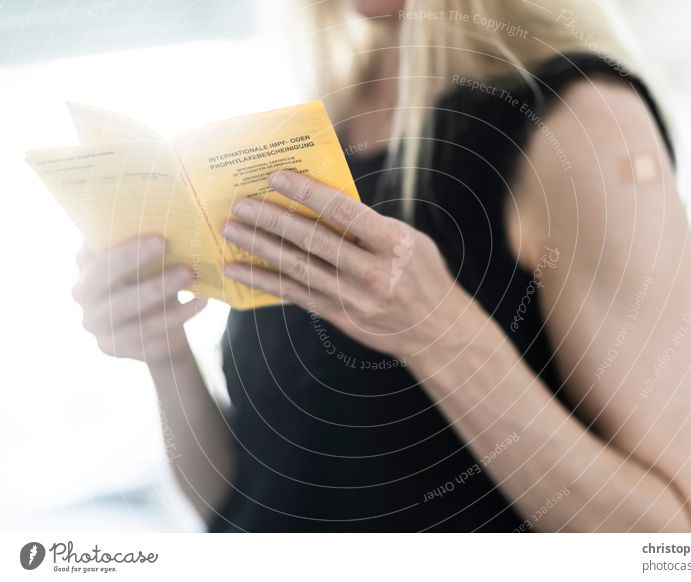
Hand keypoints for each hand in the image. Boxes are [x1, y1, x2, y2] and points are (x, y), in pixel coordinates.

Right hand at [72, 235, 206, 366]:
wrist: (156, 328)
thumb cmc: (144, 283)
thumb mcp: (138, 265)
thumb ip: (137, 247)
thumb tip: (162, 217)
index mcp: (85, 280)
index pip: (100, 265)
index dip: (129, 254)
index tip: (161, 240)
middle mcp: (87, 309)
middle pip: (119, 297)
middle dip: (154, 282)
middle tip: (186, 268)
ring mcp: (104, 334)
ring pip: (138, 320)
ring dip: (170, 300)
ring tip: (194, 281)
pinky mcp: (123, 351)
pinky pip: (154, 338)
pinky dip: (181, 317)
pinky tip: (201, 302)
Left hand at [221, 170, 472, 358]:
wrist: (436, 331)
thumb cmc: (422, 274)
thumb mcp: (410, 241)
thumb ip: (370, 225)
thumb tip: (320, 203)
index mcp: (395, 244)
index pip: (345, 213)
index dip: (308, 193)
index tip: (276, 176)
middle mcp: (375, 273)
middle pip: (314, 241)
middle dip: (273, 220)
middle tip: (241, 204)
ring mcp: (356, 300)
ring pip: (299, 268)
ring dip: (260, 248)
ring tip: (231, 230)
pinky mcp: (341, 318)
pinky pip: (296, 295)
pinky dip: (265, 282)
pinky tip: (239, 271)